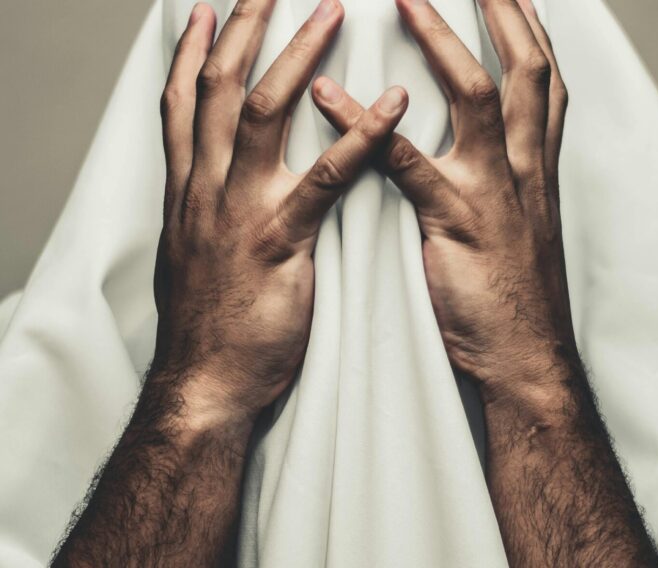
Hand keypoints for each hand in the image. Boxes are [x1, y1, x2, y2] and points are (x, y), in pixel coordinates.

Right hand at [153, 0, 407, 421]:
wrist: (206, 385)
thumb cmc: (209, 324)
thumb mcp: (194, 257)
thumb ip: (205, 212)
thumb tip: (215, 186)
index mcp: (190, 191)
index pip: (186, 103)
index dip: (196, 53)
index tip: (208, 11)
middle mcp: (208, 188)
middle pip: (220, 88)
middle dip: (244, 27)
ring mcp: (241, 211)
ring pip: (263, 114)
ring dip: (298, 56)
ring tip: (333, 13)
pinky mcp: (279, 243)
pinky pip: (322, 180)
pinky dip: (358, 138)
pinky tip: (393, 106)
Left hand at [314, 3, 657, 564]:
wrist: (524, 359)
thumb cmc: (514, 296)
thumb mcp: (519, 226)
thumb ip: (505, 179)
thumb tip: (483, 145)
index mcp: (535, 168)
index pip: (543, 80)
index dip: (528, 27)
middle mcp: (523, 168)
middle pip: (528, 68)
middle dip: (507, 9)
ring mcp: (493, 192)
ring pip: (480, 97)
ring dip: (445, 39)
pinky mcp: (457, 224)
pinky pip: (408, 163)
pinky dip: (366, 126)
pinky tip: (327, 94)